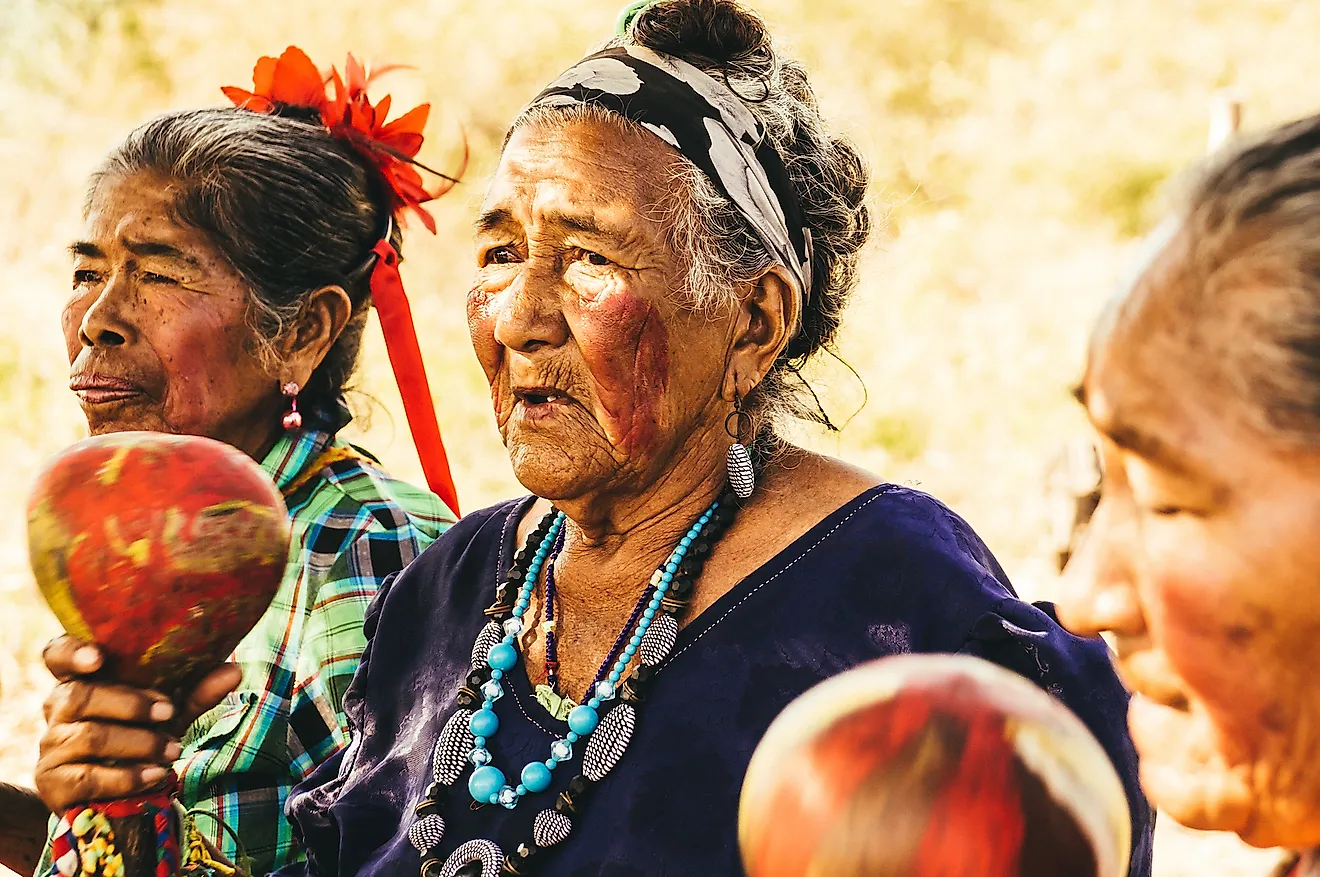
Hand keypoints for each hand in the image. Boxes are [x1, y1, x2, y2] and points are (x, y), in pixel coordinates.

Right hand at [34, 636, 241, 812]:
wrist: (120, 796)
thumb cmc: (141, 739)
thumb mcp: (169, 713)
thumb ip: (196, 692)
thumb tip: (234, 670)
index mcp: (81, 680)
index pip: (58, 655)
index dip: (73, 652)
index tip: (99, 657)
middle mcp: (58, 708)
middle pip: (80, 695)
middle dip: (129, 703)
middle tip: (168, 713)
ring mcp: (52, 746)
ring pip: (89, 736)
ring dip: (138, 743)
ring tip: (173, 750)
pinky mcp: (53, 783)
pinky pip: (88, 777)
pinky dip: (127, 777)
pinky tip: (156, 775)